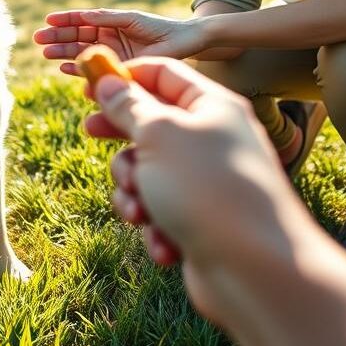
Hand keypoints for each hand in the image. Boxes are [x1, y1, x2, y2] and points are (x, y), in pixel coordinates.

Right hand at [33, 9, 201, 74]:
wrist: (183, 44)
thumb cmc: (161, 29)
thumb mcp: (131, 21)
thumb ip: (109, 21)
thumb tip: (84, 19)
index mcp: (112, 21)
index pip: (84, 19)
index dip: (66, 20)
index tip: (48, 20)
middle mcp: (108, 36)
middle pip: (77, 36)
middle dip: (58, 37)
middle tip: (39, 39)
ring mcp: (110, 52)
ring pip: (81, 51)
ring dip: (63, 52)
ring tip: (46, 53)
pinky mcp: (116, 68)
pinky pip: (93, 68)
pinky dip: (78, 68)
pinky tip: (64, 67)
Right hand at [84, 57, 285, 268]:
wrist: (256, 270)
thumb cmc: (208, 190)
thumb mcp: (159, 135)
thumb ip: (129, 106)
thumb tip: (108, 82)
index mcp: (212, 107)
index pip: (164, 75)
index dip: (125, 77)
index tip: (89, 84)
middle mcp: (212, 140)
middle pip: (152, 123)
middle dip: (121, 136)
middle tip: (90, 132)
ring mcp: (206, 182)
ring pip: (147, 172)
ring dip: (133, 191)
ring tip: (141, 210)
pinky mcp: (200, 219)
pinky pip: (159, 210)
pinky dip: (154, 225)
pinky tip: (165, 242)